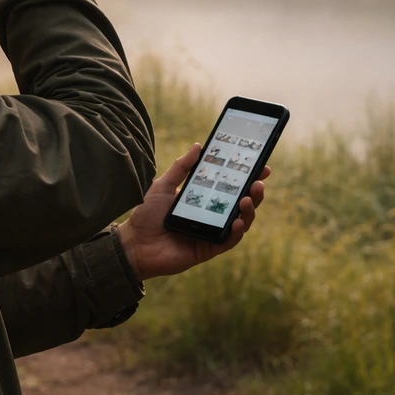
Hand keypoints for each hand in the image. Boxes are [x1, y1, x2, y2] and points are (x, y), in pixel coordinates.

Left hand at [116, 143, 269, 280]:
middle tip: (258, 181)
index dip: (248, 177)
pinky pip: (228, 241)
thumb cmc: (146, 214)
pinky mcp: (208, 249)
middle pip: (240, 204)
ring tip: (247, 198)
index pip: (231, 187)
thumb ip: (182, 168)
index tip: (261, 166)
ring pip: (240, 222)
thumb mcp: (163, 185)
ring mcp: (211, 232)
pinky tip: (238, 222)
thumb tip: (199, 146)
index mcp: (203, 199)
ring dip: (249, 210)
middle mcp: (211, 215)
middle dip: (254, 192)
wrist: (134, 243)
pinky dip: (236, 232)